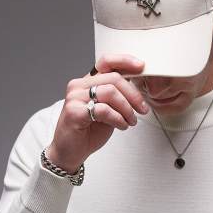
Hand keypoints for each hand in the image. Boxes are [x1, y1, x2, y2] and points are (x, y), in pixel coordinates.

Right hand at [46, 53, 149, 173]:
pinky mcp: (74, 112)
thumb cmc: (88, 132)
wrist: (70, 152)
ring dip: (127, 109)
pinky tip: (121, 126)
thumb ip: (117, 99)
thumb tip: (137, 91)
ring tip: (130, 121)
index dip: (125, 61)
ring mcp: (75, 98)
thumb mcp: (108, 111)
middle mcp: (79, 86)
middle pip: (114, 78)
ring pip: (110, 92)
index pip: (106, 62)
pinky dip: (118, 119)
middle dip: (133, 95)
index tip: (141, 66)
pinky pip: (103, 110)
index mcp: (87, 83)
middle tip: (142, 109)